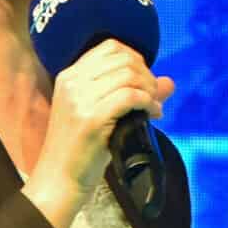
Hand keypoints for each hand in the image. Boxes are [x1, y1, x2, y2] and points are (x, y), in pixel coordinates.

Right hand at [27, 37, 173, 198]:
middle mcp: (72, 82)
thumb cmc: (81, 150)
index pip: (110, 47)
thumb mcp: (101, 114)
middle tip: (152, 96)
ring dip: (149, 90)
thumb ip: (131, 93)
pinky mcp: (91, 118)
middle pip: (123, 58)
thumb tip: (169, 82)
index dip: (135, 59)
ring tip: (153, 107)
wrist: (59, 180)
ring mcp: (80, 100)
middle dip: (146, 75)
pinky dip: (148, 103)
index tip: (143, 81)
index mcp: (69, 76)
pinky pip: (130, 96)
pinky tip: (152, 115)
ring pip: (129, 75)